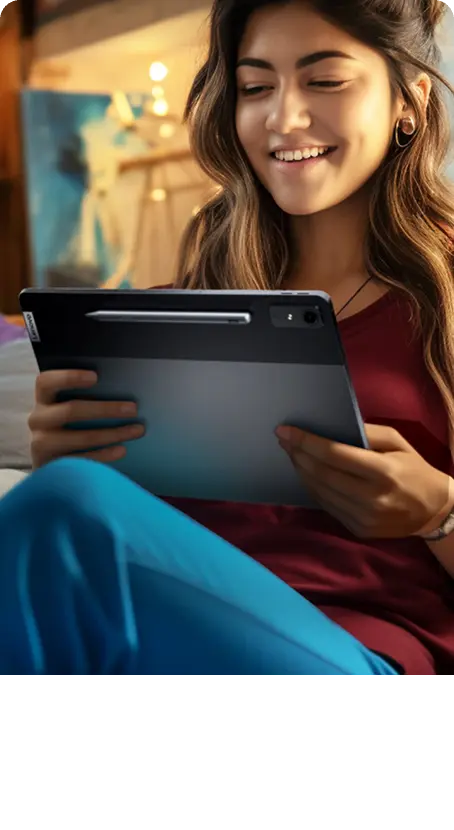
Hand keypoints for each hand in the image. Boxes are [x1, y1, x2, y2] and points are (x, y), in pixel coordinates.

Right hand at [29, 370, 144, 469]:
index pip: (47, 382)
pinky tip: (121, 450)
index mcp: (43, 398)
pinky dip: (104, 455)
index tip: (95, 376)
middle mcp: (38, 419)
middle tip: (132, 408)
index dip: (69, 377)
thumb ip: (85, 397)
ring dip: (112, 433)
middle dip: (104, 409)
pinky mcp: (51, 466)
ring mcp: (42, 444)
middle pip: (70, 411)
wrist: (50, 459)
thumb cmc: (67, 424)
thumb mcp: (68, 408)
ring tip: (136, 430)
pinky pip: (81, 460)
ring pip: (80, 438)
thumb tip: (121, 391)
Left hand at [275, 423, 450, 538]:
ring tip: (292, 453)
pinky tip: (307, 474)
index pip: (334, 454)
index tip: (285, 430)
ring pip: (319, 492)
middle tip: (284, 439)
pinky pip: (326, 506)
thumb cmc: (414, 469)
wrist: (433, 510)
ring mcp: (363, 518)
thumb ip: (365, 433)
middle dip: (298, 454)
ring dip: (301, 471)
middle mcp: (372, 498)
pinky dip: (313, 488)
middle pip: (321, 474)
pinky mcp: (358, 530)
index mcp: (383, 472)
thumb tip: (330, 427)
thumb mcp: (397, 442)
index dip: (306, 441)